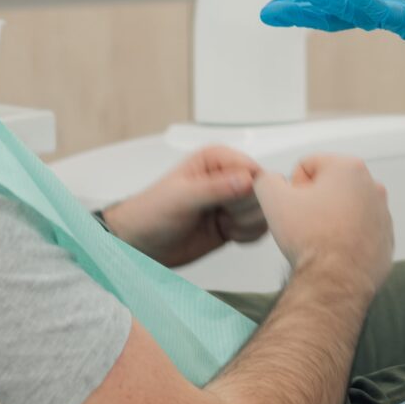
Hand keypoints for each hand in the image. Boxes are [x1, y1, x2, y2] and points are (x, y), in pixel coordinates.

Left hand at [99, 145, 267, 268]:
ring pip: (264, 211)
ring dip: (246, 224)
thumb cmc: (150, 213)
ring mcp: (233, 201)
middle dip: (245, 210)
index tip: (231, 204)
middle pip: (264, 192)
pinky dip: (246, 236)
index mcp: (216, 159)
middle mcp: (228, 177)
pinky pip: (259, 228)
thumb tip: (246, 181)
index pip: (254, 169)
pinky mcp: (235, 222)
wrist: (140, 243)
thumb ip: (215, 188)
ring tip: (222, 225)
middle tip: (221, 216)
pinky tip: (226, 234)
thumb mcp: (181, 198)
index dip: (250, 190)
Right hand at [252, 154, 393, 296]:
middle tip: (306, 225)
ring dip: (329, 219)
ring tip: (320, 240)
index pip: (307, 166)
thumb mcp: (273, 199)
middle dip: (313, 202)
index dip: (293, 188)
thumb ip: (266, 179)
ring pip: (343, 208)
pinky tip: (336, 252)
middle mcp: (372, 186)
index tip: (296, 209)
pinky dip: (346, 238)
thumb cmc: (310, 238)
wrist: (336, 281)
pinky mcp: (385, 238)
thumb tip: (270, 179)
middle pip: (327, 186)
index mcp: (349, 167)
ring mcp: (382, 213)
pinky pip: (358, 231)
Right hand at [259, 0, 404, 81]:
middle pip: (335, 13)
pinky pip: (390, 11)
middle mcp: (384, 13)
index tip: (276, 3)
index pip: (334, 5)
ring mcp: (401, 17)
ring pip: (356, 11)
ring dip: (327, 2)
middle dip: (303, 11)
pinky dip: (368, 0)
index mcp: (379, 1)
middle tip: (271, 10)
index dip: (305, 4)